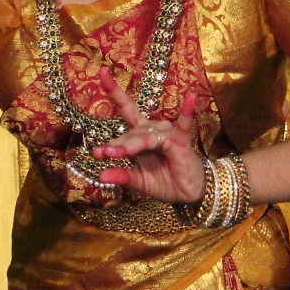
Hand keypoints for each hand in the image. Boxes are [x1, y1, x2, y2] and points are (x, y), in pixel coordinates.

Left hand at [89, 68, 205, 203]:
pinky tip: (191, 97)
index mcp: (139, 135)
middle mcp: (151, 130)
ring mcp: (166, 134)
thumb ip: (122, 176)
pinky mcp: (182, 141)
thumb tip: (100, 176)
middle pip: (131, 132)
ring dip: (133, 145)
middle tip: (103, 154)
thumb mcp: (138, 182)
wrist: (187, 192)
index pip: (125, 111)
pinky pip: (184, 124)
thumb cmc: (164, 181)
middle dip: (118, 144)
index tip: (99, 97)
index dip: (113, 101)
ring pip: (146, 137)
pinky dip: (187, 111)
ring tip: (120, 153)